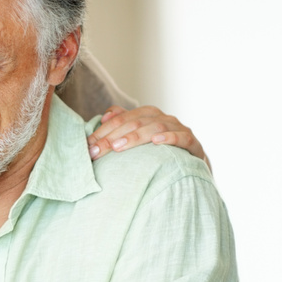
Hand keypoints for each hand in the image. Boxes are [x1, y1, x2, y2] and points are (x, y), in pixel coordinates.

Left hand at [87, 106, 208, 168]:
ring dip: (136, 136)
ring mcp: (179, 129)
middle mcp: (163, 118)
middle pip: (135, 122)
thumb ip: (124, 125)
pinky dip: (169, 137)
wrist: (193, 166)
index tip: (88, 145)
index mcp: (148, 115)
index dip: (103, 131)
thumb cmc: (160, 152)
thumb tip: (106, 115)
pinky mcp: (193, 143)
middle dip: (113, 136)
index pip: (122, 118)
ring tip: (118, 147)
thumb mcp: (140, 138)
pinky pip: (182, 137)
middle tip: (97, 150)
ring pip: (156, 127)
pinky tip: (156, 142)